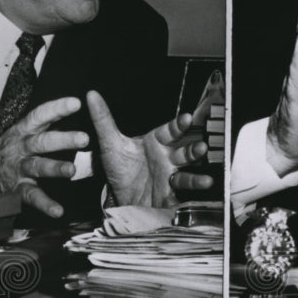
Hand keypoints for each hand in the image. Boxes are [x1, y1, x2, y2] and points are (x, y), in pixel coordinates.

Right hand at [0, 97, 88, 217]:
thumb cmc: (7, 151)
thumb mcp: (21, 133)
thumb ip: (44, 126)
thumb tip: (74, 111)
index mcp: (23, 132)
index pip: (40, 116)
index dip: (57, 108)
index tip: (76, 103)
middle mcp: (21, 148)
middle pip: (42, 141)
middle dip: (63, 139)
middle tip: (84, 138)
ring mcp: (18, 169)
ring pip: (37, 166)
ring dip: (55, 168)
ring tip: (71, 170)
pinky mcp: (16, 189)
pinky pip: (31, 196)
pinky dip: (45, 204)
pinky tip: (58, 210)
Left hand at [87, 91, 213, 207]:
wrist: (119, 196)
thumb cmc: (120, 167)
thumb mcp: (110, 143)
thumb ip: (103, 119)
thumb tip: (92, 95)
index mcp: (156, 143)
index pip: (170, 131)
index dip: (179, 125)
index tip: (186, 118)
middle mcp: (167, 159)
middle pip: (184, 152)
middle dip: (194, 150)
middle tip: (201, 147)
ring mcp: (170, 177)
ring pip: (186, 175)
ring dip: (196, 178)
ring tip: (205, 181)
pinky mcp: (169, 196)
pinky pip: (181, 197)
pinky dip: (189, 201)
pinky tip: (196, 202)